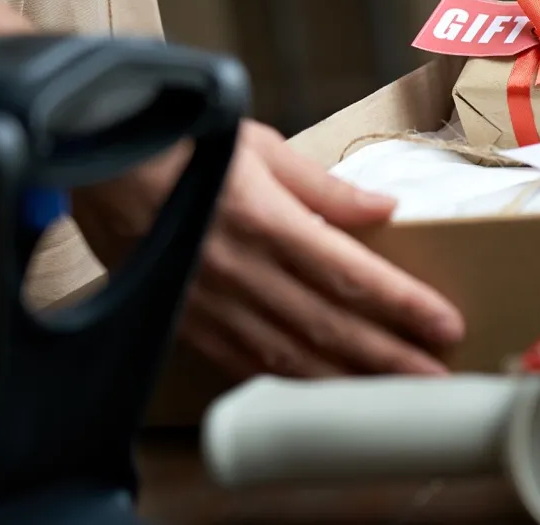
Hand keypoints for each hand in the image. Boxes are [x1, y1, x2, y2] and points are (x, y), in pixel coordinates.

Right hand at [72, 121, 463, 378]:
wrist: (95, 159)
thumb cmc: (185, 143)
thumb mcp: (263, 147)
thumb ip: (326, 187)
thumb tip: (384, 209)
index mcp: (266, 220)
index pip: (350, 273)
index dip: (402, 304)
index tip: (444, 324)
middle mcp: (240, 269)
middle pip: (328, 324)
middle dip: (388, 356)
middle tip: (437, 377)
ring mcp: (209, 301)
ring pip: (289, 354)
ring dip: (347, 380)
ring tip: (394, 394)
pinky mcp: (184, 319)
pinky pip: (241, 361)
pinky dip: (287, 380)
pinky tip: (323, 394)